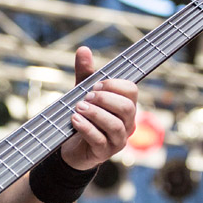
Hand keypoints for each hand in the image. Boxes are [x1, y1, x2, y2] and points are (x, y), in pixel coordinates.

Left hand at [60, 46, 137, 170]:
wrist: (71, 148)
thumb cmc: (83, 117)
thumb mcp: (82, 93)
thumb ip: (85, 73)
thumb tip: (83, 49)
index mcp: (126, 106)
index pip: (131, 91)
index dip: (114, 86)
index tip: (95, 85)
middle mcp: (127, 123)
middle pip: (126, 108)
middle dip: (104, 99)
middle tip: (85, 97)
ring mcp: (118, 140)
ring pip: (115, 125)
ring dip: (95, 114)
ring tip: (77, 108)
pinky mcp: (104, 153)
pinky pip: (100, 140)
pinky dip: (86, 128)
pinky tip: (75, 120)